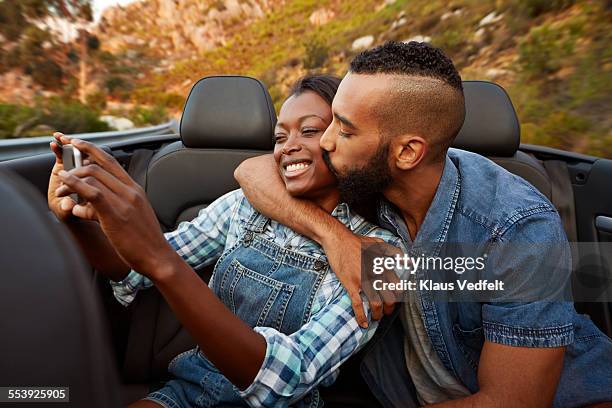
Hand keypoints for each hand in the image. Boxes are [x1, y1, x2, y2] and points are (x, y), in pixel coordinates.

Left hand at [55, 138, 174, 275]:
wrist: (157, 256)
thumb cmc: (143, 241)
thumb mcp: (130, 217)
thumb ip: (107, 207)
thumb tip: (85, 207)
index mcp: (135, 189)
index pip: (111, 160)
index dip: (91, 149)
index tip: (76, 144)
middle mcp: (131, 190)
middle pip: (99, 163)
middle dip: (76, 160)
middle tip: (61, 168)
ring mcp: (124, 201)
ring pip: (93, 175)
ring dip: (71, 179)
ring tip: (60, 190)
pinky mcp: (116, 213)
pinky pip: (92, 192)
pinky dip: (74, 185)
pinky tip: (64, 186)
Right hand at [322, 228, 401, 326]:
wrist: (338, 239)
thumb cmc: (357, 241)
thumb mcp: (379, 243)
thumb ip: (393, 252)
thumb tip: (407, 261)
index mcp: (384, 266)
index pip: (397, 286)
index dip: (397, 297)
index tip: (394, 301)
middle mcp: (377, 274)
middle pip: (389, 298)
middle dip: (389, 309)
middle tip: (386, 313)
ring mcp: (364, 280)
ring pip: (376, 304)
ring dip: (377, 314)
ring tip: (376, 318)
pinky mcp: (352, 284)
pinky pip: (358, 305)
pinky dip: (361, 317)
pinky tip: (363, 324)